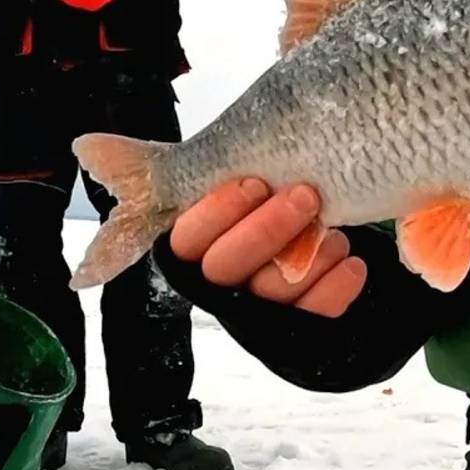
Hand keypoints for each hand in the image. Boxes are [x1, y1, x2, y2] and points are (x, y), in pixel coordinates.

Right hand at [170, 179, 366, 317]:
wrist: (322, 225)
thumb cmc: (276, 199)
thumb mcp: (245, 177)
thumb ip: (215, 166)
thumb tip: (118, 141)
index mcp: (198, 246)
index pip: (187, 239)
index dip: (216, 212)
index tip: (254, 183)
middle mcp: (222, 283)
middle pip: (225, 267)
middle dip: (266, 229)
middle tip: (306, 196)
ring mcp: (259, 311)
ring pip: (270, 291)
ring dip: (308, 256)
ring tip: (333, 229)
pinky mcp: (299, 328)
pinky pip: (312, 316)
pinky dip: (334, 289)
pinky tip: (350, 263)